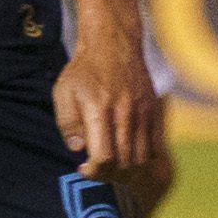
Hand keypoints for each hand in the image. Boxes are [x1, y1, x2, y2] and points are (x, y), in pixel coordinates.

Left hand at [52, 31, 161, 177]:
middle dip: (108, 174)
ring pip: (141, 158)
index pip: (104, 157)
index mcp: (99, 110)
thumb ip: (67, 124)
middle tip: (96, 170)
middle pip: (124, 163)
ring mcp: (142, 112)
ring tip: (112, 165)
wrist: (113, 42)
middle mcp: (124, 113)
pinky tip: (128, 154)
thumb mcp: (63, 92)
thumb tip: (78, 150)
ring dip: (126, 169)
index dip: (94, 171)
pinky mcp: (153, 111)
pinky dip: (143, 158)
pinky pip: (154, 146)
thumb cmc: (84, 69)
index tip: (83, 168)